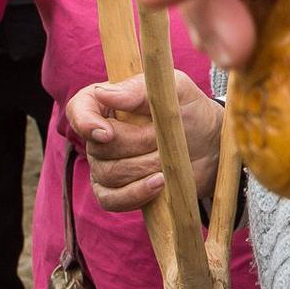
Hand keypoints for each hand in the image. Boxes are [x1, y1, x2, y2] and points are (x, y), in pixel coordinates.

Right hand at [65, 71, 221, 210]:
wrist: (210, 145)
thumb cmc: (190, 110)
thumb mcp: (175, 88)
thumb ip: (138, 89)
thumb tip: (103, 93)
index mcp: (107, 103)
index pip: (79, 109)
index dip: (86, 122)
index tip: (107, 133)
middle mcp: (100, 135)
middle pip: (99, 147)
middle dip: (137, 144)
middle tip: (163, 138)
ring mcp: (105, 166)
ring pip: (109, 174)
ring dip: (144, 167)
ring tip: (167, 158)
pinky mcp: (117, 192)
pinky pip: (112, 200)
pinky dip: (136, 194)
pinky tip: (159, 183)